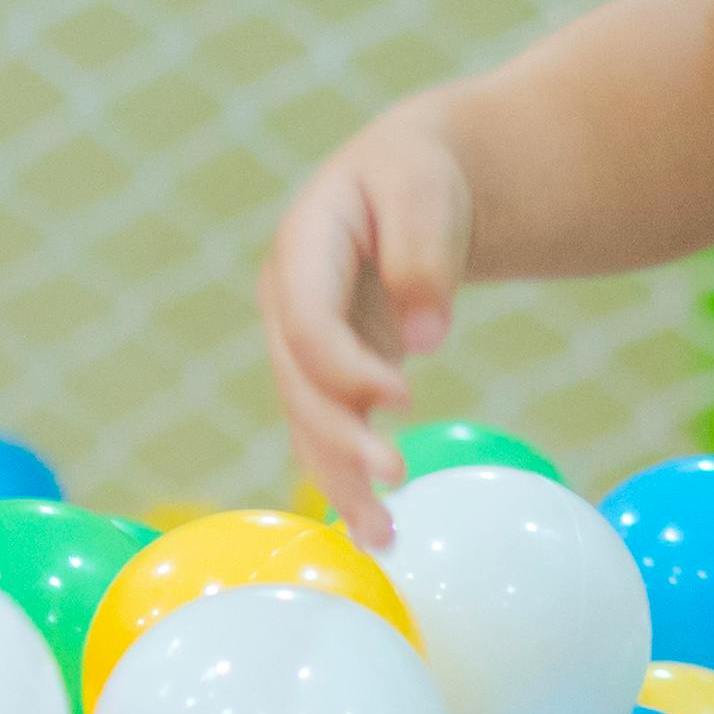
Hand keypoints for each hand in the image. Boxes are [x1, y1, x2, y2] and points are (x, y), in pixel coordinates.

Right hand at [260, 106, 475, 545]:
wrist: (412, 179)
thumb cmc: (420, 176)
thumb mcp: (426, 190)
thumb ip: (424, 255)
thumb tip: (425, 340)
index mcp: (302, 245)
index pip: (306, 320)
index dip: (343, 365)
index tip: (402, 399)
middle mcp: (286, 300)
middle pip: (299, 381)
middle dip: (340, 435)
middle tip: (396, 474)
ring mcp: (301, 341)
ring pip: (307, 420)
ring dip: (339, 479)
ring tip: (384, 537)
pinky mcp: (328, 373)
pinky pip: (329, 431)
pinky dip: (348, 480)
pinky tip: (378, 531)